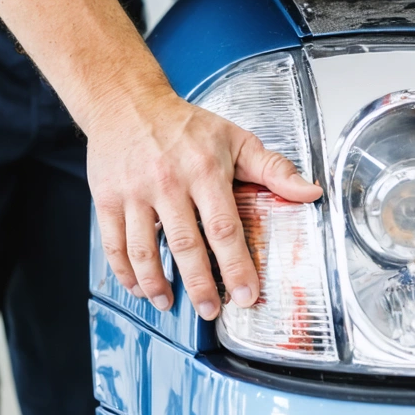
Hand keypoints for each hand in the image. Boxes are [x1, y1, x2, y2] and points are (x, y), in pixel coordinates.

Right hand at [87, 80, 321, 319]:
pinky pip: (113, 244)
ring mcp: (133, 192)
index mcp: (204, 171)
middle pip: (185, 245)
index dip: (237, 266)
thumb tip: (310, 192)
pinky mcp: (105, 198)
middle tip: (211, 311)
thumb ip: (274, 169)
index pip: (224, 228)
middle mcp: (167, 183)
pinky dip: (125, 272)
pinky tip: (139, 287)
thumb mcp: (236, 139)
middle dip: (200, 285)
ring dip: (157, 283)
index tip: (247, 294)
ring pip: (144, 249)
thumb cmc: (184, 125)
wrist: (126, 103)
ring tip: (171, 304)